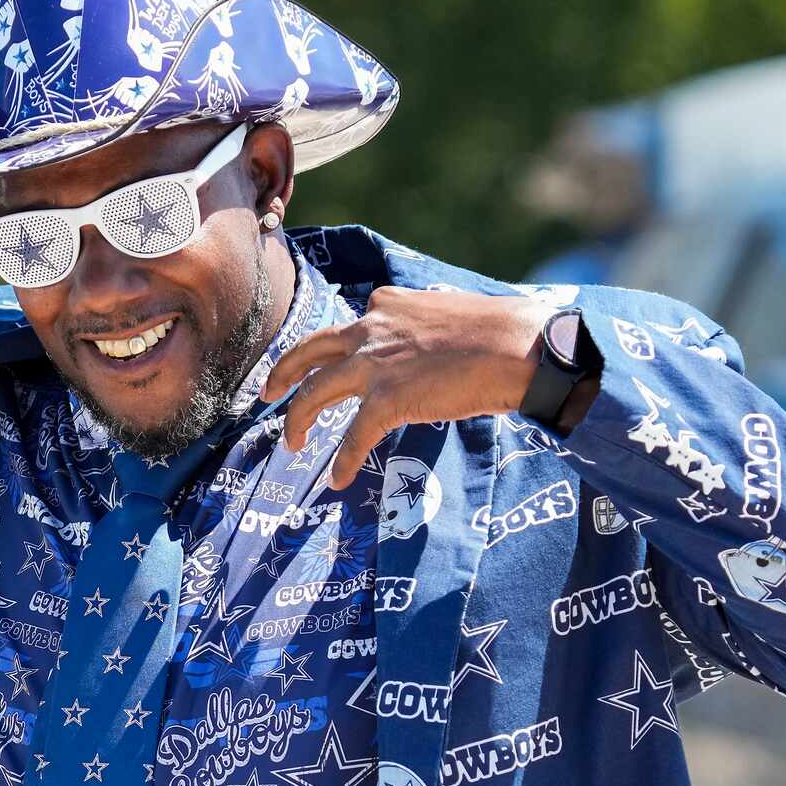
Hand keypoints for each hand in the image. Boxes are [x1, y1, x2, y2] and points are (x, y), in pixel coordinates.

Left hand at [261, 287, 549, 487]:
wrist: (518, 347)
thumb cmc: (500, 331)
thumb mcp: (449, 311)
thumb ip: (424, 324)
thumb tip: (430, 336)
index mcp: (386, 305)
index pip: (347, 328)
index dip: (332, 350)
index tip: (321, 364)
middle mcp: (370, 329)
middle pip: (308, 352)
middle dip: (283, 373)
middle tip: (268, 392)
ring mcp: (375, 364)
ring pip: (316, 393)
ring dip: (298, 420)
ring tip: (292, 444)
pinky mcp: (388, 399)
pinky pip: (355, 437)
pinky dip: (344, 460)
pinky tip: (337, 480)